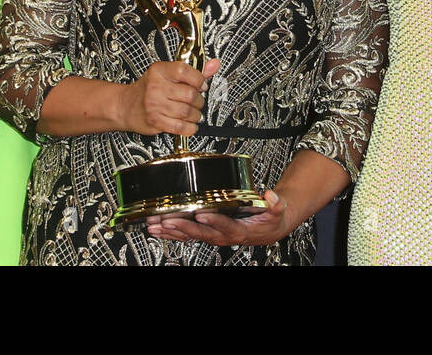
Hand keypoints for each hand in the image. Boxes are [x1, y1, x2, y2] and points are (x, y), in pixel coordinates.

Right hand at [119, 58, 219, 136]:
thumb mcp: (167, 74)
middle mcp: (156, 87)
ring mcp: (154, 105)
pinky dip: (190, 128)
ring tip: (193, 113)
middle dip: (199, 100)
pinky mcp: (155, 121)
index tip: (201, 85)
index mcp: (159, 71)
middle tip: (197, 101)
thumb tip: (214, 65)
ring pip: (187, 112)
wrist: (126, 105)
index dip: (198, 79)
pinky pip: (180, 127)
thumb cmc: (148, 88)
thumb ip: (193, 71)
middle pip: (190, 94)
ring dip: (196, 115)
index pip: (184, 71)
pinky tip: (189, 124)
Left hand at [147, 189, 290, 246]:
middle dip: (182, 227)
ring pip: (189, 235)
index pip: (224, 226)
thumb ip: (275, 204)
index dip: (213, 221)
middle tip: (166, 220)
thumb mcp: (276, 211)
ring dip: (171, 231)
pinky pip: (187, 234)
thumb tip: (271, 196)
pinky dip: (171, 232)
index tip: (202, 214)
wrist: (267, 230)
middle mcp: (222, 235)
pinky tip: (158, 229)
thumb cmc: (269, 219)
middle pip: (200, 232)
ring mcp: (213, 235)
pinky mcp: (206, 233)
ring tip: (154, 226)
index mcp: (239, 230)